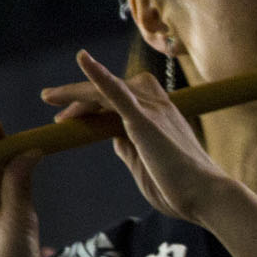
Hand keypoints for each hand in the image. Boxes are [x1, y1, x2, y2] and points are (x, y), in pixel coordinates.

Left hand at [42, 51, 232, 223]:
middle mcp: (156, 106)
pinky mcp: (144, 119)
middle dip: (79, 98)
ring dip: (77, 93)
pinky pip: (117, 91)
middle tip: (51, 103)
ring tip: (50, 98)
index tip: (70, 119)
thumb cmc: (182, 190)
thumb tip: (113, 139)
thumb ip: (129, 150)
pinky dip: (99, 75)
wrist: (207, 197)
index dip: (91, 106)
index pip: (118, 101)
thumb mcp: (145, 167)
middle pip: (109, 92)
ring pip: (107, 91)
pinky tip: (82, 59)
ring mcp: (151, 110)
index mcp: (157, 117)